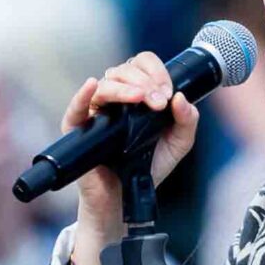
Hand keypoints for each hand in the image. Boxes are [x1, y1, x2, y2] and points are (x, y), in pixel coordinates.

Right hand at [62, 54, 199, 264]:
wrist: (127, 199)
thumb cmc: (147, 169)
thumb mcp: (177, 145)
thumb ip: (187, 122)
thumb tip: (181, 98)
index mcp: (138, 95)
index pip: (143, 65)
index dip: (156, 72)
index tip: (168, 93)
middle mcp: (116, 99)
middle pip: (124, 70)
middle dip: (145, 81)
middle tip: (159, 102)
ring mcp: (96, 112)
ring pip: (105, 84)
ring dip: (125, 87)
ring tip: (141, 99)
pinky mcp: (79, 129)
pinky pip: (77, 107)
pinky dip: (83, 94)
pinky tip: (91, 85)